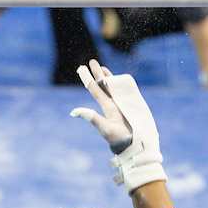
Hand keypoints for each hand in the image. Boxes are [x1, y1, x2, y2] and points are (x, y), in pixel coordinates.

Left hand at [70, 59, 166, 194]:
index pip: (96, 90)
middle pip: (104, 85)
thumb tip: (74, 112)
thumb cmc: (118, 139)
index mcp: (106, 108)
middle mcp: (113, 104)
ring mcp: (123, 104)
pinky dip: (124, 84)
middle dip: (99, 73)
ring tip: (102, 67)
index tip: (82, 68)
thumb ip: (91, 117)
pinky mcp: (133, 106)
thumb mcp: (103, 127)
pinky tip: (121, 77)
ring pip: (114, 87)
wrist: (134, 146)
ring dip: (109, 77)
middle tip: (92, 61)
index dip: (89, 79)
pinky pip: (128, 92)